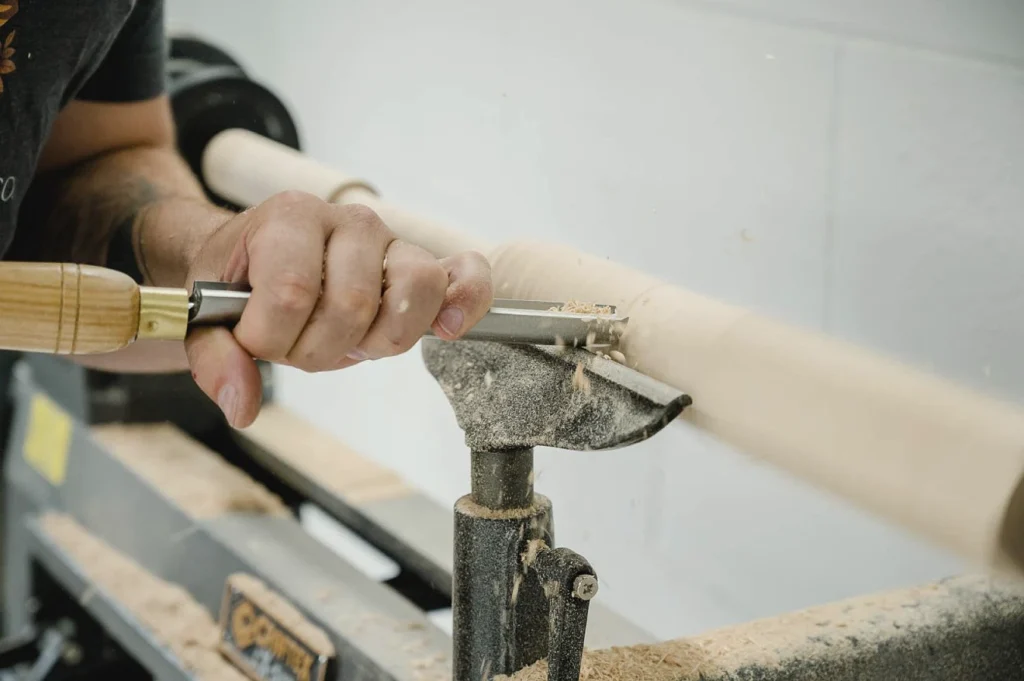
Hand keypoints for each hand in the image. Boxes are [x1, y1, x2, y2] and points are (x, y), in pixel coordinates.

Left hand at [183, 191, 492, 427]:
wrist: (258, 257)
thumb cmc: (242, 283)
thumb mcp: (209, 318)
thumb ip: (216, 359)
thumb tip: (242, 403)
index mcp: (290, 217)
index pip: (292, 294)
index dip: (272, 338)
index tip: (256, 339)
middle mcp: (348, 219)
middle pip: (352, 304)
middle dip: (319, 348)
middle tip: (300, 343)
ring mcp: (392, 241)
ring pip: (413, 291)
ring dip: (379, 339)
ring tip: (351, 339)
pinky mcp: (422, 265)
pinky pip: (465, 274)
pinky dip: (468, 299)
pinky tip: (450, 327)